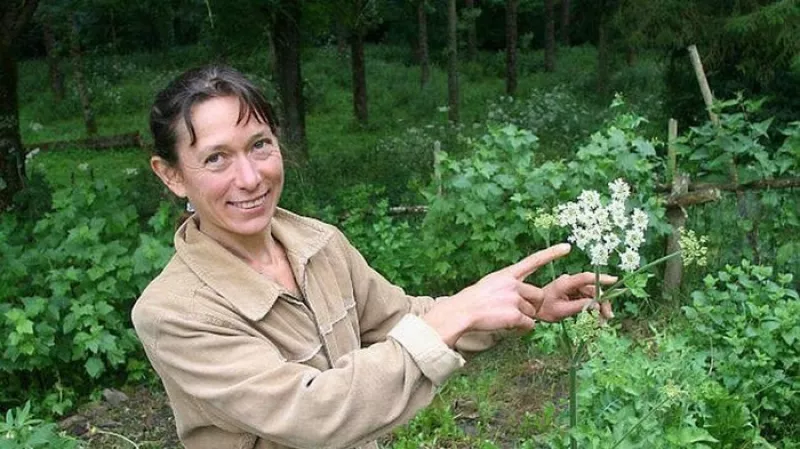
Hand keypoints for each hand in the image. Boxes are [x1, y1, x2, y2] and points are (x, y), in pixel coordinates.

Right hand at [423, 243, 579, 346]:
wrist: (460, 313)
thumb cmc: (471, 301)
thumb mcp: (489, 285)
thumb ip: (506, 287)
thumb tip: (518, 298)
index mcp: (506, 274)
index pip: (533, 261)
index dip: (551, 254)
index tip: (567, 247)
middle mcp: (513, 283)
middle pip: (537, 295)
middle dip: (532, 305)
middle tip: (515, 311)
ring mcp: (515, 298)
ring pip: (532, 312)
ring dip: (522, 317)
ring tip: (502, 317)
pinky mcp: (515, 314)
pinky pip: (529, 325)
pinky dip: (520, 328)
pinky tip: (506, 325)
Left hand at [536, 272, 615, 321]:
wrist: (534, 310)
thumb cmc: (545, 310)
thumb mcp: (562, 311)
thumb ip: (580, 306)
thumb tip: (597, 305)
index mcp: (565, 283)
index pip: (586, 278)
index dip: (601, 278)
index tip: (614, 280)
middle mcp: (570, 281)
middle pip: (592, 288)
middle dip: (603, 302)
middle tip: (608, 317)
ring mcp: (572, 286)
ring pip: (592, 294)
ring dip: (599, 307)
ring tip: (602, 322)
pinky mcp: (573, 291)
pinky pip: (587, 297)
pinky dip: (593, 307)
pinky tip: (597, 318)